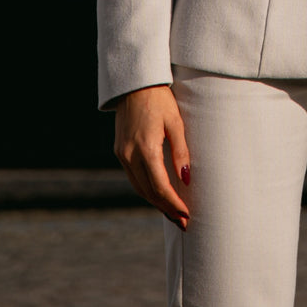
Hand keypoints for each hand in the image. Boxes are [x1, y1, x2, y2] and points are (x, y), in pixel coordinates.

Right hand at [114, 83, 190, 226]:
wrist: (134, 83)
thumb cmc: (159, 99)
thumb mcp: (175, 122)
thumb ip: (181, 152)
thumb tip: (186, 180)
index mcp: (145, 148)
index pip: (160, 186)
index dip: (174, 204)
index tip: (187, 215)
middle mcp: (130, 155)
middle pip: (149, 192)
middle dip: (166, 209)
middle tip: (183, 223)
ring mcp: (122, 154)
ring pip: (139, 188)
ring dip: (156, 203)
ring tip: (174, 214)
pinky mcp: (120, 151)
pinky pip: (133, 177)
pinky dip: (146, 189)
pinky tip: (158, 195)